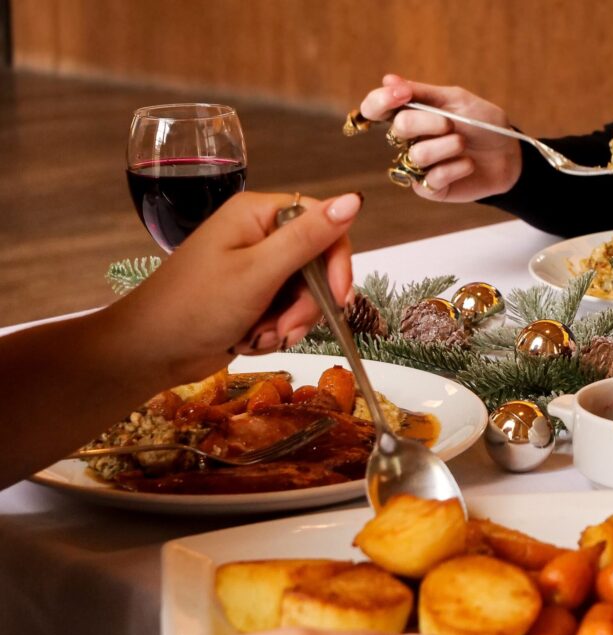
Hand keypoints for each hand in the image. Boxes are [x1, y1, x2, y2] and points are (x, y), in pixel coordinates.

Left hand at [105, 191, 361, 383]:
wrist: (151, 351)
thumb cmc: (197, 306)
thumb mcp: (259, 272)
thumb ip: (308, 238)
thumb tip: (354, 199)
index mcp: (258, 214)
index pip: (324, 224)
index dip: (336, 262)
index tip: (338, 298)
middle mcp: (260, 235)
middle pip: (317, 266)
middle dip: (307, 304)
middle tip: (285, 327)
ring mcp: (256, 268)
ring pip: (305, 295)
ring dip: (291, 323)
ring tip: (260, 336)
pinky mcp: (253, 297)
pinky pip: (287, 313)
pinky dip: (275, 331)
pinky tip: (252, 339)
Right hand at [360, 74, 521, 200]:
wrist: (510, 154)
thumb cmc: (484, 124)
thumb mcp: (456, 100)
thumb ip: (422, 92)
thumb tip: (387, 79)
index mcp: (411, 113)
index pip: (376, 108)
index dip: (380, 101)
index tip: (402, 95)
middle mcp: (410, 140)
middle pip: (400, 128)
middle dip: (429, 122)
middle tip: (451, 123)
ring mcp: (418, 166)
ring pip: (417, 155)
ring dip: (447, 146)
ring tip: (464, 144)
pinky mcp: (431, 189)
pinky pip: (431, 179)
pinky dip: (454, 168)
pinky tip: (468, 164)